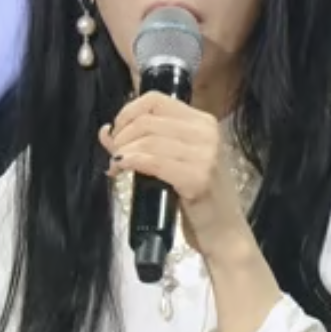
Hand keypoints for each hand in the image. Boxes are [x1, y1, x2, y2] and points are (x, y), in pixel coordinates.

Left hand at [99, 92, 252, 260]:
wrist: (224, 232)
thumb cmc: (197, 198)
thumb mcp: (171, 162)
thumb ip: (141, 143)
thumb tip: (106, 131)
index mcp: (203, 122)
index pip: (155, 99)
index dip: (128, 112)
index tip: (117, 133)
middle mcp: (207, 132)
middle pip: (147, 120)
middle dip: (122, 136)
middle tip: (114, 155)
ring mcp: (206, 154)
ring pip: (147, 140)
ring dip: (123, 152)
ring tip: (116, 166)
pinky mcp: (198, 177)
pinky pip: (153, 161)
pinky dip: (131, 162)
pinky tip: (121, 169)